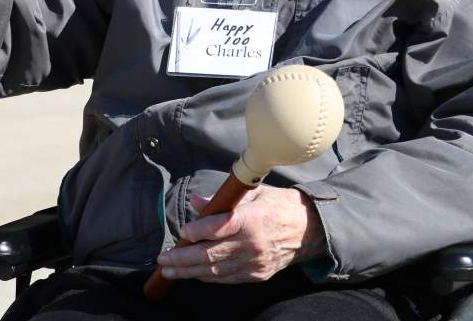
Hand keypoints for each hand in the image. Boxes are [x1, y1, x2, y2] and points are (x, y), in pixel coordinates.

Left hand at [156, 184, 325, 283]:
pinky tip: (193, 274)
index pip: (219, 227)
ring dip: (189, 271)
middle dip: (183, 258)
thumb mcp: (253, 193)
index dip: (197, 231)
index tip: (182, 231)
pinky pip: (227, 278)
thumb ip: (223, 200)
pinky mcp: (257, 274)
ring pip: (215, 270)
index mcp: (252, 218)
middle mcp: (252, 243)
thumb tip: (197, 201)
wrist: (309, 229)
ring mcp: (255, 262)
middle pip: (211, 254)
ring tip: (169, 269)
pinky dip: (207, 277)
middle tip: (163, 259)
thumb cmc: (278, 205)